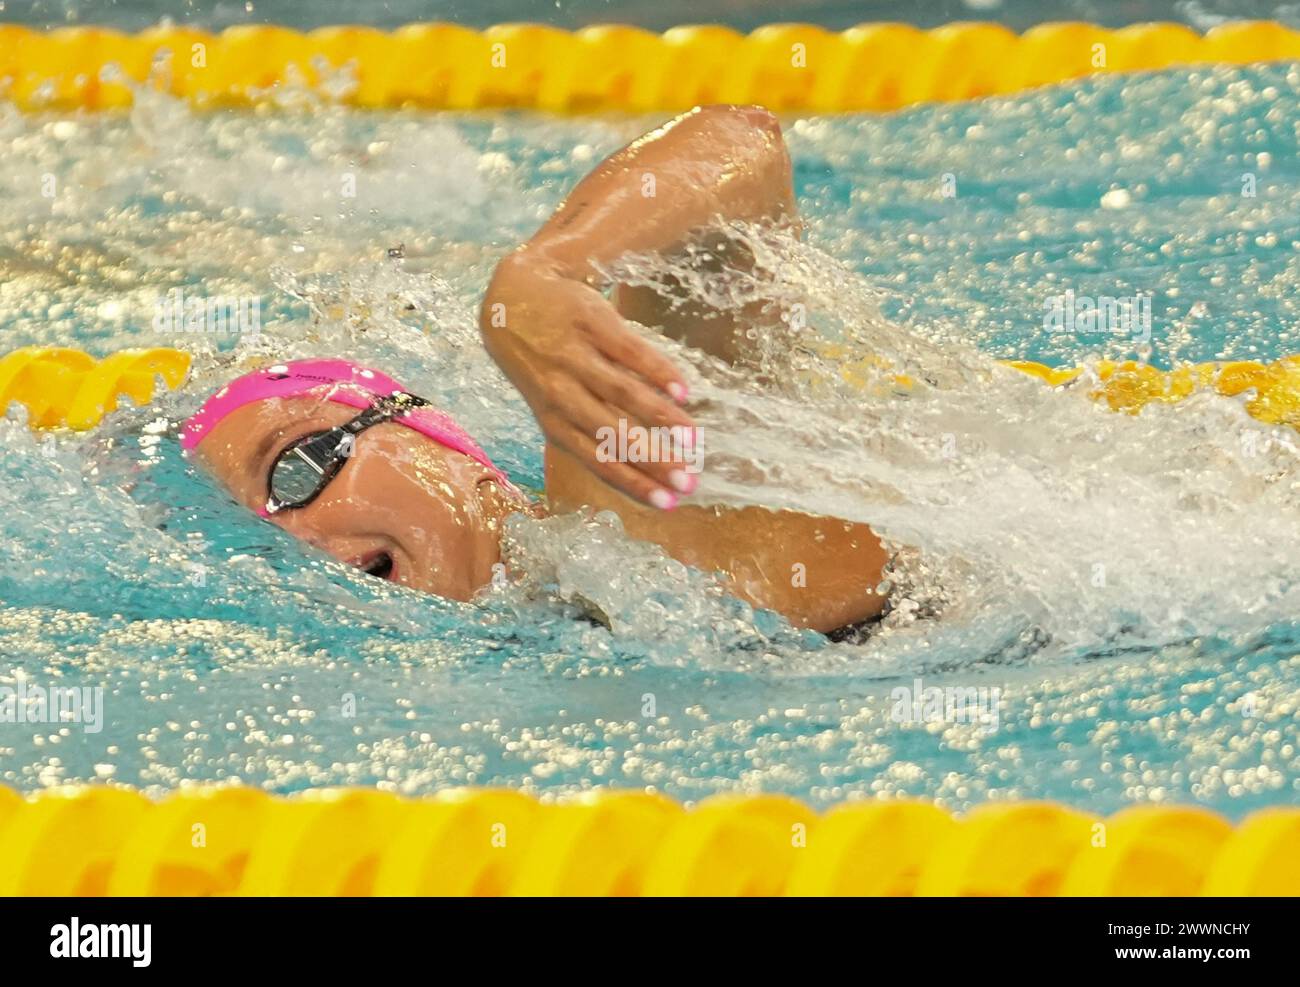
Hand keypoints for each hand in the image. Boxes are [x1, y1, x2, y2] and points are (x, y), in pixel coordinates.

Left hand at [480, 249, 697, 508]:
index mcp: (555, 422)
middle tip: (689, 482)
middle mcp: (561, 393)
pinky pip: (629, 352)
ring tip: (694, 440)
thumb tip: (643, 468)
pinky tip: (683, 392)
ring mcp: (575, 357)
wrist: (511, 300)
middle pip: (613, 433)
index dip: (633, 483)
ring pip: (623, 394)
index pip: (598, 460)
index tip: (667, 504)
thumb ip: (591, 430)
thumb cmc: (544, 365)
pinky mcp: (591, 323)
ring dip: (662, 419)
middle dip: (653, 461)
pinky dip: (657, 373)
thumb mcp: (554, 403)